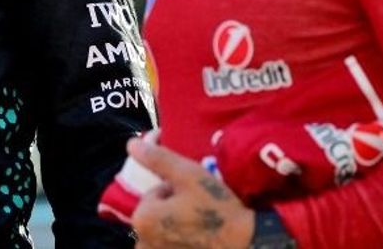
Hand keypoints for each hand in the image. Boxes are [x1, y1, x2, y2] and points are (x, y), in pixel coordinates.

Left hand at [130, 136, 256, 248]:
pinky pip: (168, 247)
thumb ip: (157, 159)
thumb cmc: (218, 210)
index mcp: (142, 219)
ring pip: (162, 234)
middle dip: (173, 211)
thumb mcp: (188, 175)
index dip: (174, 191)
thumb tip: (131, 144)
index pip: (153, 194)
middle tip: (200, 212)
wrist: (250, 245)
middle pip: (156, 216)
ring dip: (176, 229)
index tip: (195, 197)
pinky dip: (181, 244)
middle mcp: (142, 243)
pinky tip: (201, 242)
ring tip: (202, 229)